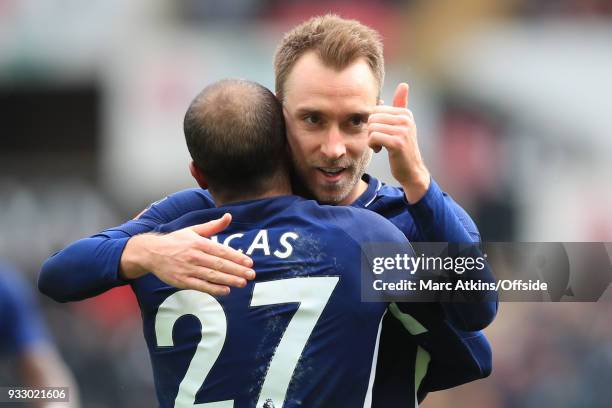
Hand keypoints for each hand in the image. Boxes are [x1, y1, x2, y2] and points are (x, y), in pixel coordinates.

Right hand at [120, 213, 254, 295]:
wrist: (151, 253)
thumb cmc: (175, 241)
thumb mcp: (193, 230)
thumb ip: (213, 226)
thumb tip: (229, 216)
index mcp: (198, 242)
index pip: (221, 251)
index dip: (236, 257)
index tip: (249, 262)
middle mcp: (194, 256)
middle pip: (219, 264)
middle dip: (237, 270)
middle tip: (251, 274)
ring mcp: (188, 269)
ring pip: (212, 275)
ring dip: (229, 280)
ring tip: (243, 283)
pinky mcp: (182, 281)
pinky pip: (201, 286)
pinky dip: (214, 289)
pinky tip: (226, 290)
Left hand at [368, 83, 430, 202]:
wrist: (411, 171)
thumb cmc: (403, 149)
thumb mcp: (403, 125)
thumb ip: (401, 106)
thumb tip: (404, 85)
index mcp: (405, 113)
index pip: (376, 110)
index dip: (373, 123)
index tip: (382, 133)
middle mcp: (406, 119)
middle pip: (372, 118)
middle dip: (370, 131)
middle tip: (378, 141)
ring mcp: (403, 131)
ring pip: (371, 127)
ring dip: (371, 139)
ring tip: (380, 146)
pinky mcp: (397, 142)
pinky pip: (373, 137)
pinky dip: (372, 145)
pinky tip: (380, 150)